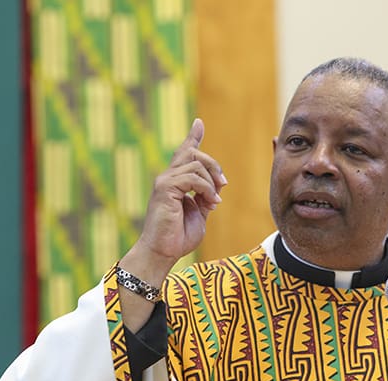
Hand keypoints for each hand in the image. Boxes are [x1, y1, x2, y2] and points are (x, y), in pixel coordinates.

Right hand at [132, 118, 226, 269]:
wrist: (164, 252)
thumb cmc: (179, 237)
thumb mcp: (199, 213)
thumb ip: (206, 196)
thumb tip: (217, 184)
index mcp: (175, 182)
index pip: (184, 152)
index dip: (193, 136)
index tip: (199, 123)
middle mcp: (167, 178)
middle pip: (194, 153)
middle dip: (214, 166)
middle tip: (223, 185)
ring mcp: (164, 181)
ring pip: (196, 163)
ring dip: (212, 181)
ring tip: (214, 200)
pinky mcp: (164, 188)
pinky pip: (192, 177)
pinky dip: (206, 188)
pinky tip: (210, 202)